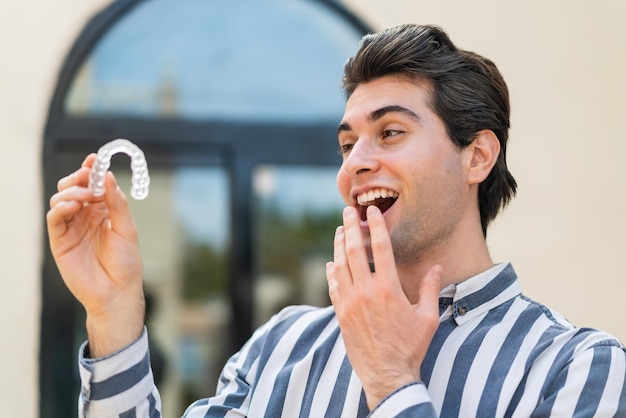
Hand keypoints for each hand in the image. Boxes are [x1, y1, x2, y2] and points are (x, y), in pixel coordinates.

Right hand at [46, 154, 144, 355]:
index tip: (95, 159)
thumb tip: (108, 176)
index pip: (93, 185)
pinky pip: (54, 218)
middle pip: (73, 187)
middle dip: (79, 177)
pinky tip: (73, 206)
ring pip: (61, 199)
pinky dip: (61, 207)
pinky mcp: (60, 241)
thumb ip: (117, 203)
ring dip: (72, 191)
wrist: (117, 293)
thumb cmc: (126, 263)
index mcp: (103, 211)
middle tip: (88, 176)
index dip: (92, 170)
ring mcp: (71, 228)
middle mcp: (85, 216)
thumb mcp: (127, 228)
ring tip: (86, 197)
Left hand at [326, 205, 441, 409]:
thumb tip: (437, 267)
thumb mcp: (427, 317)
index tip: (372, 211)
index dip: (376, 225)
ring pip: (339, 265)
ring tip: (339, 231)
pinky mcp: (340, 314)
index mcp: (388, 288)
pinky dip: (331, 271)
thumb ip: (430, 289)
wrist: (387, 374)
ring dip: (338, 245)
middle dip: (350, 227)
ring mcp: (349, 302)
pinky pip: (332, 286)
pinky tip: (331, 263)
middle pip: (354, 250)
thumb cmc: (410, 347)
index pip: (381, 248)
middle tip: (347, 211)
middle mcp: (366, 291)